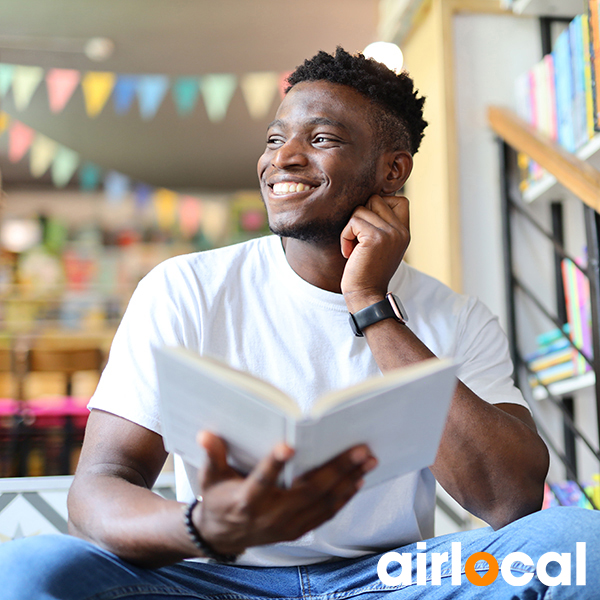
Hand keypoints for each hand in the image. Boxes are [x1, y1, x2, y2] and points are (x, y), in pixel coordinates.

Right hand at [194, 432, 376, 555]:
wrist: (224, 535)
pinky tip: (358, 479)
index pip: (261, 481)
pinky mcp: (299, 529)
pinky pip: (326, 513)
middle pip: (308, 491)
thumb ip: (212, 455)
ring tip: (368, 459)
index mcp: (247, 500)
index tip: (288, 445)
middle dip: (337, 468)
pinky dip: (344, 497)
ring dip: (349, 480)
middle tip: (360, 448)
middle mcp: (271, 515)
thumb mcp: (210, 477)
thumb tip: (206, 433)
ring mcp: (288, 525)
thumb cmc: (219, 498)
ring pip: (324, 502)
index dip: (273, 465)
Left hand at [340, 194, 409, 312]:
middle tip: (358, 240)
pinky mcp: (376, 237)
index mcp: (405, 232)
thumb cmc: (367, 272)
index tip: (368, 227)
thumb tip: (368, 200)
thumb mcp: (381, 246)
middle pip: (375, 199)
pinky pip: (353, 221)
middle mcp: (401, 231)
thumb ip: (382, 225)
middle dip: (361, 216)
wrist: (366, 296)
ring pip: (361, 209)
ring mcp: (390, 233)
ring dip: (350, 228)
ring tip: (354, 249)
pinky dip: (345, 236)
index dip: (379, 206)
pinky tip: (349, 253)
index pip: (399, 199)